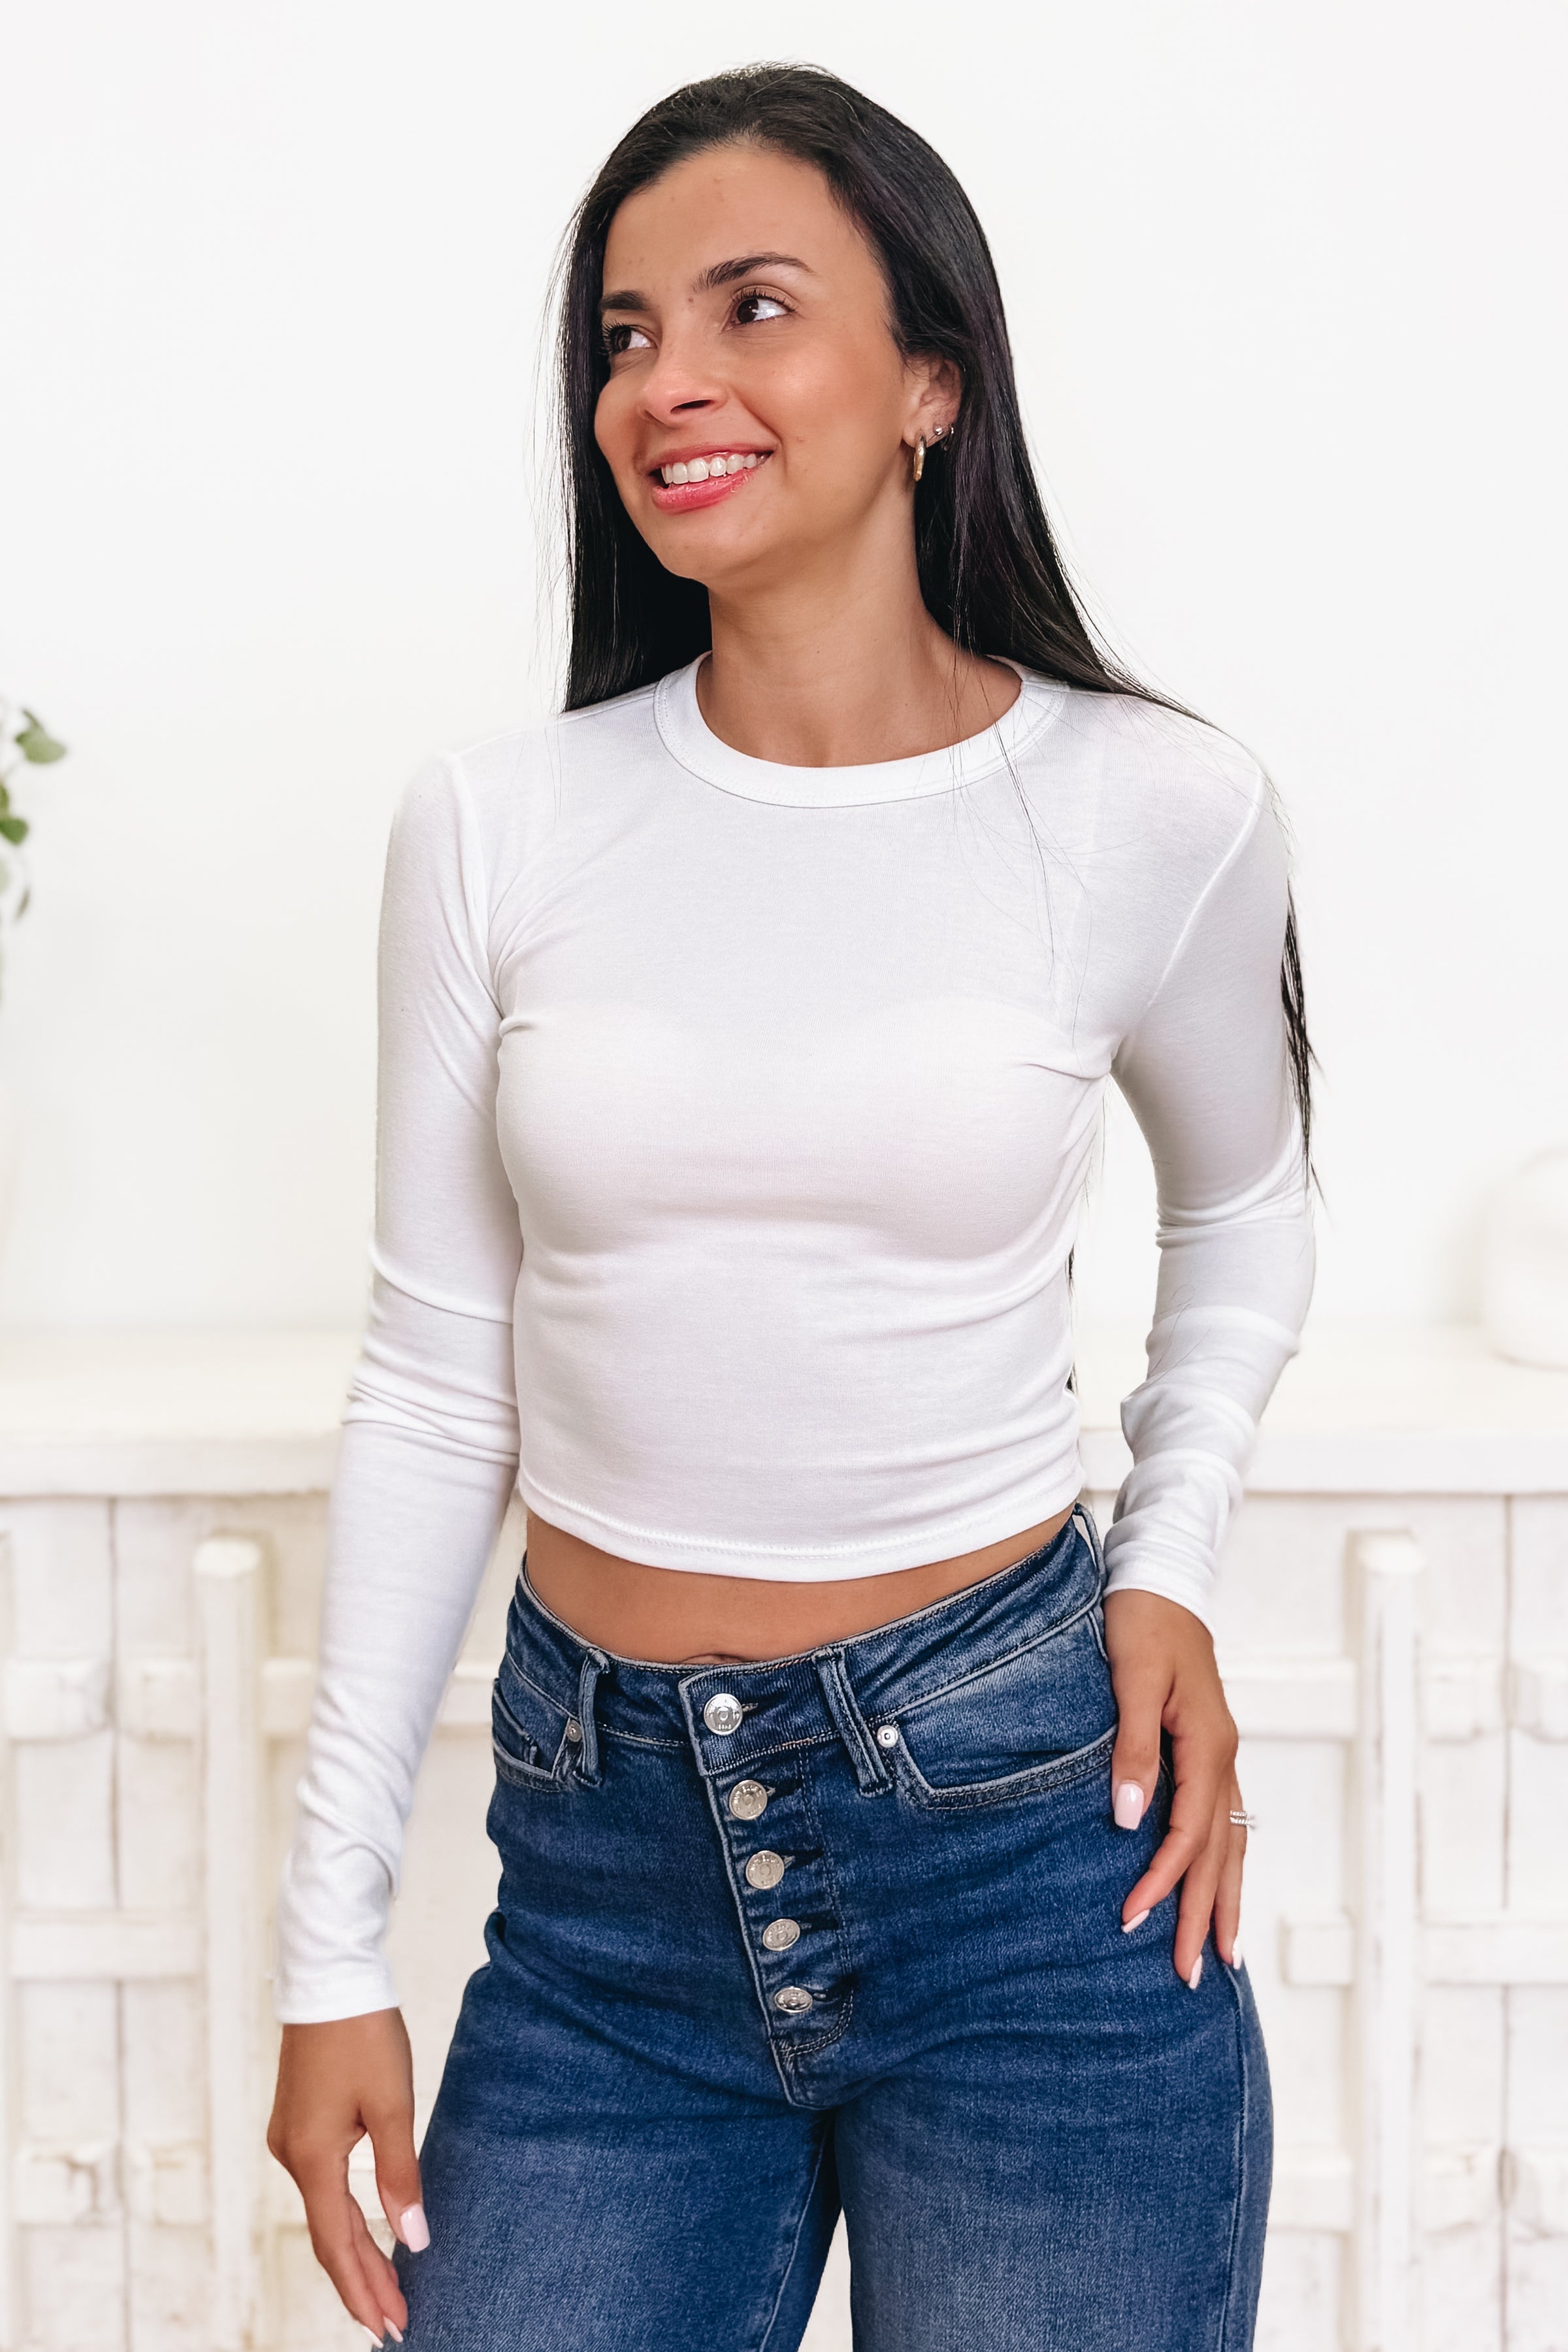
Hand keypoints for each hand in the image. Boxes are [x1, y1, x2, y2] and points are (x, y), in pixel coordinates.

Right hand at [267, 2008, 425, 2342]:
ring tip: (386, 2290)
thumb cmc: (362, 2034)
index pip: (337, 2245)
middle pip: (327, 2236)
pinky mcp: (298, 2121)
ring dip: (354, 2251)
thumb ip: (400, 2175)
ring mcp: (290, 2138)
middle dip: (361, 2282)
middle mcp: (291, 2155)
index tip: (389, 2327)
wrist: (329, 1976)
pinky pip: (320, 2186)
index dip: (363, 2290)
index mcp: (311, 2158)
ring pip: (323, 2212)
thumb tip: (412, 2240)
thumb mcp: (392, 2104)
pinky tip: (361, 2230)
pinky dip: (342, 2217)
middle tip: (393, 2324)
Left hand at [1103, 1587, 1244, 1985]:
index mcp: (1207, 1744)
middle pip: (1219, 1853)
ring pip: (1230, 1844)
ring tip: (1222, 1956)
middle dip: (1206, 1915)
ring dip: (1223, 1899)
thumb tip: (1129, 1820)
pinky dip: (1222, 1863)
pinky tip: (1216, 1887)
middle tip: (1192, 1975)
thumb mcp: (1130, 1679)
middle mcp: (1222, 1757)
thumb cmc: (1141, 1622)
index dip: (1164, 1879)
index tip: (1134, 1919)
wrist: (1161, 1578)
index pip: (1189, 1833)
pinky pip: (1223, 1822)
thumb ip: (1133, 1750)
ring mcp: (1221, 1756)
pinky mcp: (1209, 1751)